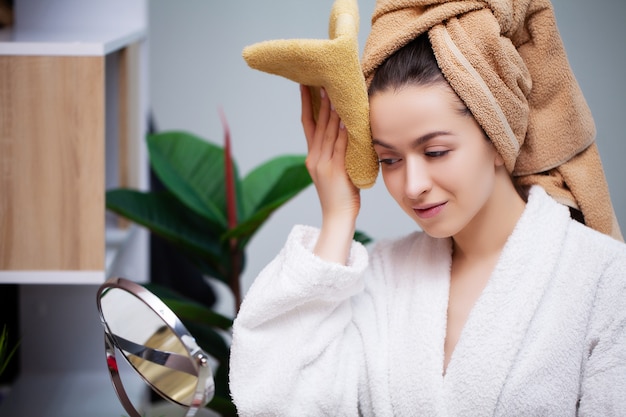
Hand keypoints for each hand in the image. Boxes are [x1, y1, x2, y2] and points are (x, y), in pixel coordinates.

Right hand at [300, 84, 359, 262]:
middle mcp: (314, 157)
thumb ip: (335, 152)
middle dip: (319, 99)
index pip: (308, 124)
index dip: (306, 103)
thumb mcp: (333, 172)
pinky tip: (347, 113)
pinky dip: (344, 127)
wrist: (337, 218)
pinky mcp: (335, 168)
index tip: (306, 84)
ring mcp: (324, 162)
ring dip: (332, 108)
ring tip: (334, 88)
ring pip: (328, 130)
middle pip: (316, 122)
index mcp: (312, 156)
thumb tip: (345, 132)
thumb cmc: (340, 196)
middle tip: (321, 77)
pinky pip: (341, 143)